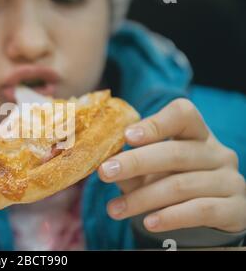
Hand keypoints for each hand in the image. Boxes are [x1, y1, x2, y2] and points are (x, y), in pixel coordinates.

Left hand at [98, 99, 245, 232]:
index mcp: (196, 134)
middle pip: (175, 153)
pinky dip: (171, 217)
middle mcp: (216, 152)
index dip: (154, 124)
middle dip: (134, 163)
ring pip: (180, 185)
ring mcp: (229, 179)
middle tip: (104, 173)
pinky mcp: (235, 208)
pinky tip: (148, 222)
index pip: (183, 114)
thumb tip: (105, 165)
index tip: (126, 137)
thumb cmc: (174, 181)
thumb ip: (134, 166)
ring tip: (114, 209)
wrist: (211, 212)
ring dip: (142, 199)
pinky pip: (200, 210)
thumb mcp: (153, 170)